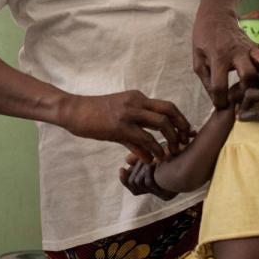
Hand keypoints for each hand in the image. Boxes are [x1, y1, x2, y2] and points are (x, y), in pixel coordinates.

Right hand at [58, 91, 191, 162]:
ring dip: (169, 142)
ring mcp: (128, 114)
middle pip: (169, 112)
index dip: (181, 120)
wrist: (73, 110)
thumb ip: (135, 130)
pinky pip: (143, 140)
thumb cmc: (94, 114)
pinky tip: (153, 161)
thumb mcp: (118, 115)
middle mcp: (136, 102)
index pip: (167, 106)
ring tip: (170, 155)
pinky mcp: (119, 127)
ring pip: (160, 125)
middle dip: (181, 128)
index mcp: (137, 97)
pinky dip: (152, 152)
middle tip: (183, 144)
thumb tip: (148, 151)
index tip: (185, 133)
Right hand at [119, 158, 177, 200]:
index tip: (122, 168)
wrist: (193, 157)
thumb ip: (141, 158)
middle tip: (142, 160)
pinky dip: (147, 171)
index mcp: (162, 187)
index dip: (126, 179)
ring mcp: (161, 193)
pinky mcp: (161, 191)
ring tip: (153, 162)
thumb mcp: (156, 154)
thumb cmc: (179, 153)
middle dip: (136, 169)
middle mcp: (161, 193)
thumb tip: (125, 160)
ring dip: (142, 169)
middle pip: (134, 185)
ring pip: (137, 183)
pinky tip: (154, 166)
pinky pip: (143, 182)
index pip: (135, 189)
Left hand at [192, 9, 258, 107]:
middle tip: (241, 93)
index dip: (219, 100)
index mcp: (218, 58)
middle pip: (249, 74)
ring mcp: (250, 47)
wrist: (215, 16)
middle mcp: (237, 53)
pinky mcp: (258, 44)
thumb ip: (207, 80)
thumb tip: (216, 100)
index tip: (220, 104)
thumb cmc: (204, 40)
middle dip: (246, 89)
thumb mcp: (198, 60)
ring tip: (256, 83)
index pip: (219, 86)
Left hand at [238, 66, 258, 135]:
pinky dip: (246, 116)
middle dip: (244, 85)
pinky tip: (241, 119)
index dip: (255, 73)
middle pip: (253, 77)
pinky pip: (255, 113)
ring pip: (249, 93)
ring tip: (240, 107)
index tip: (250, 81)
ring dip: (243, 101)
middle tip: (238, 93)